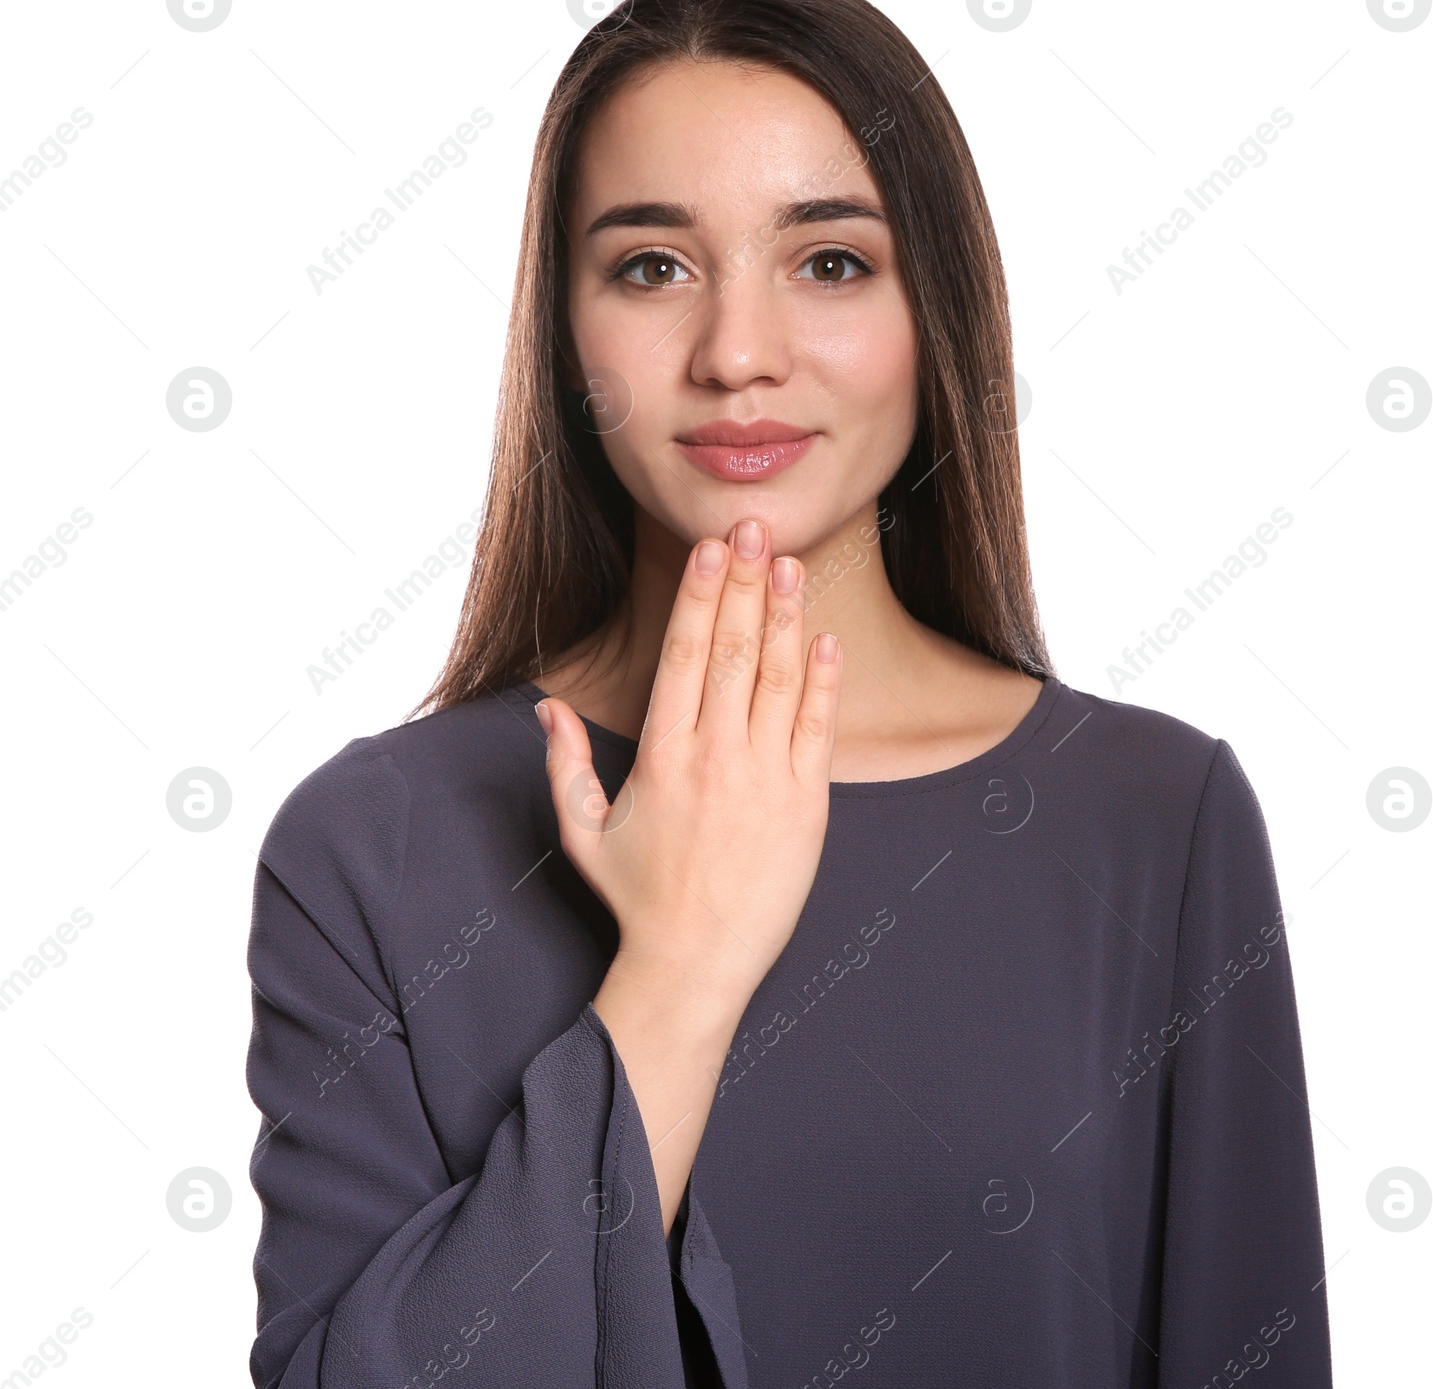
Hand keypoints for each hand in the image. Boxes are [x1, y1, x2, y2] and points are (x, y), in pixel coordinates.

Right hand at [537, 515, 840, 1011]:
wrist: (694, 965)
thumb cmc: (637, 898)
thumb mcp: (582, 831)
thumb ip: (564, 763)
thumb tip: (547, 706)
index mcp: (661, 755)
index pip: (681, 655)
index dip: (697, 595)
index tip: (708, 549)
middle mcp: (714, 756)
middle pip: (732, 650)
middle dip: (742, 583)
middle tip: (753, 529)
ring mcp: (764, 778)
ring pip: (778, 679)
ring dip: (784, 616)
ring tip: (788, 563)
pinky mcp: (806, 805)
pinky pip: (817, 729)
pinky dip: (824, 680)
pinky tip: (824, 637)